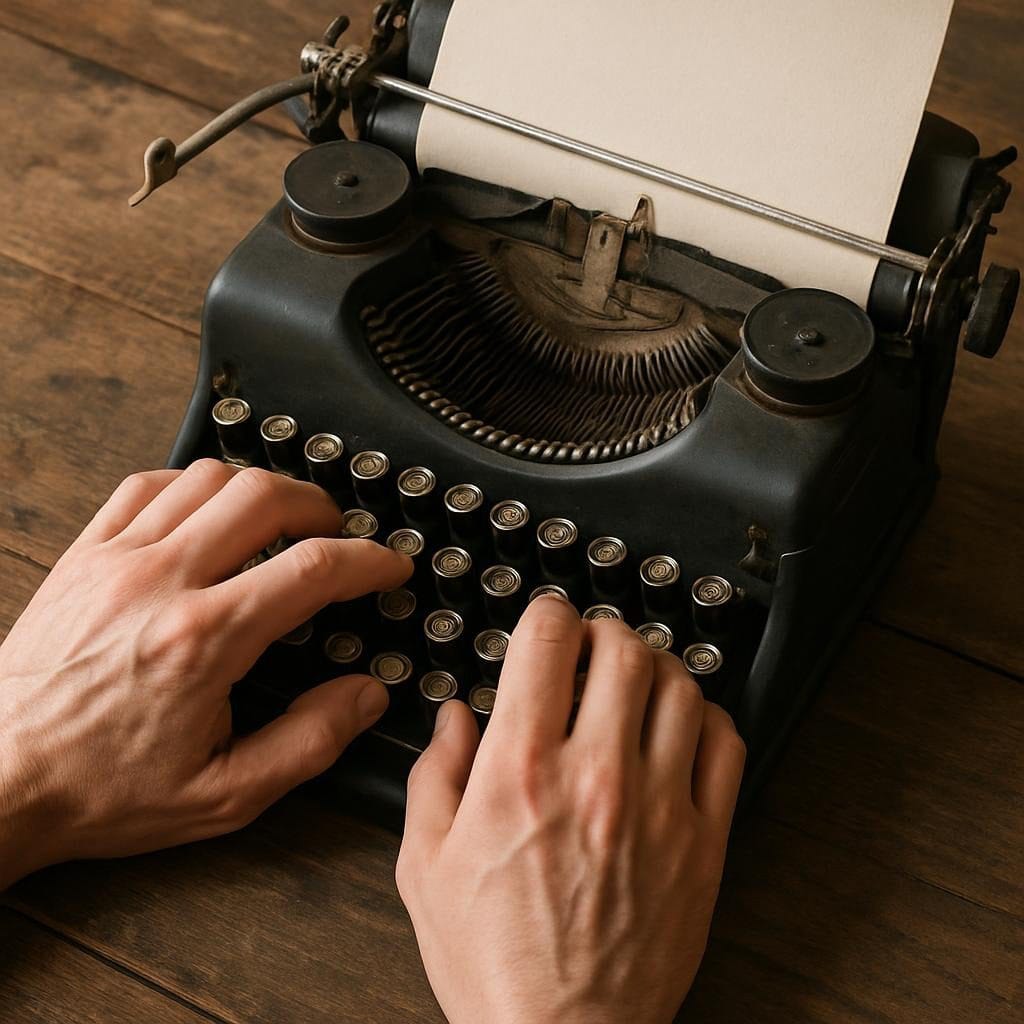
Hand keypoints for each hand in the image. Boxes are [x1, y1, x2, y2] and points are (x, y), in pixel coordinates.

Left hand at [0, 461, 410, 887]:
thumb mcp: (224, 793)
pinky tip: (207, 511)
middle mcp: (161, 583)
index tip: (388, 564)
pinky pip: (145, 485)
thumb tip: (365, 695)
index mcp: (204, 640)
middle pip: (264, 498)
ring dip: (260, 489)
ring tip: (281, 519)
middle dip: (320, 506)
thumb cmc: (101, 790)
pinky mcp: (84, 556)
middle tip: (339, 533)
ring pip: (207, 479)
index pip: (311, 568)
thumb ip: (309, 742)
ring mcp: (117, 560)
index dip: (367, 559)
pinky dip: (191, 484)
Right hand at [397, 596, 744, 1023]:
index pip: (548, 642)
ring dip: (655, 666)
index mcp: (521, 772)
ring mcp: (658, 807)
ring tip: (634, 681)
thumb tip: (454, 717)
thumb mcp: (425, 866)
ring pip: (680, 687)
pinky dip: (706, 717)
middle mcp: (594, 777)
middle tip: (590, 647)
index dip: (546, 615)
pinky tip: (679, 727)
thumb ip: (435, 774)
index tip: (545, 623)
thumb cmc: (494, 963)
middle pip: (622, 650)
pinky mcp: (702, 843)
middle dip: (603, 631)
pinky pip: (725, 747)